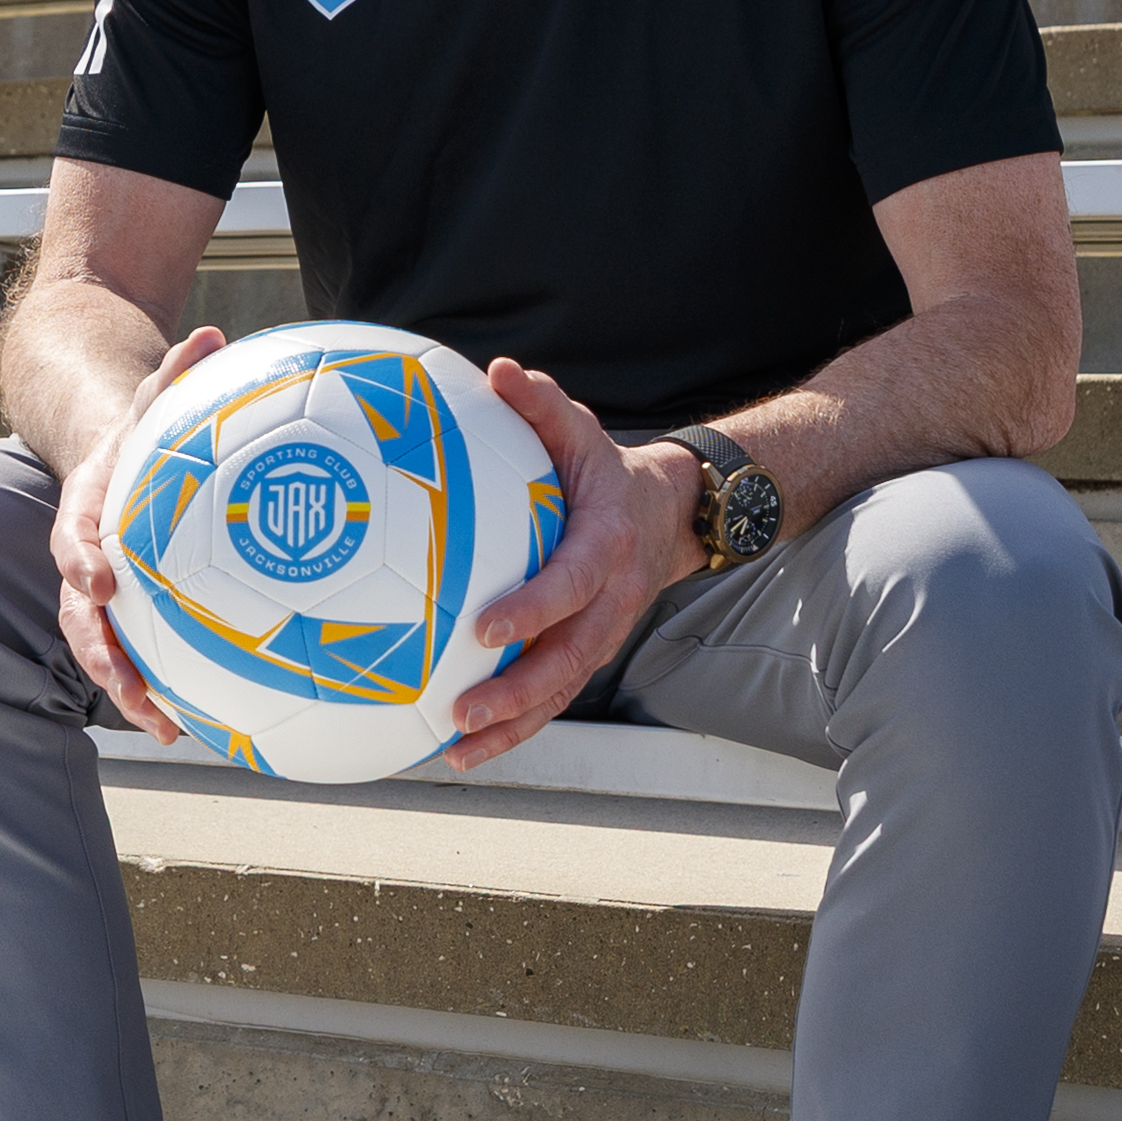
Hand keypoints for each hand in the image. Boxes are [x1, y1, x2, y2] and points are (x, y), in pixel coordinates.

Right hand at [51, 324, 224, 743]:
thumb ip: (175, 372)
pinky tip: (205, 724)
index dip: (81, 560)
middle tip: (127, 687)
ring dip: (131, 692)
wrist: (109, 461)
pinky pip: (143, 654)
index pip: (72, 537)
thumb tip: (211, 333)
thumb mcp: (151, 399)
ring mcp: (105, 594)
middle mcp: (86, 562)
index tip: (99, 579)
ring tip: (168, 731)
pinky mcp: (132, 614)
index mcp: (85, 512)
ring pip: (106, 650)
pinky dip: (165, 688)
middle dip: (99, 655)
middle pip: (79, 616)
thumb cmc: (138, 432)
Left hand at [443, 358, 699, 771]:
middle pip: (570, 659)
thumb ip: (542, 403)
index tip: (486, 626)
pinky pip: (552, 697)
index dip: (534, 608)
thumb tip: (500, 369)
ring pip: (562, 691)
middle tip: (464, 711)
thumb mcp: (580, 428)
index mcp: (606, 546)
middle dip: (519, 693)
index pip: (572, 584)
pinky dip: (513, 728)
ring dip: (513, 727)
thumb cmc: (601, 467)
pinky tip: (460, 750)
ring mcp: (602, 634)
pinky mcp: (587, 653)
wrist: (664, 512)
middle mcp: (611, 600)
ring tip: (456, 751)